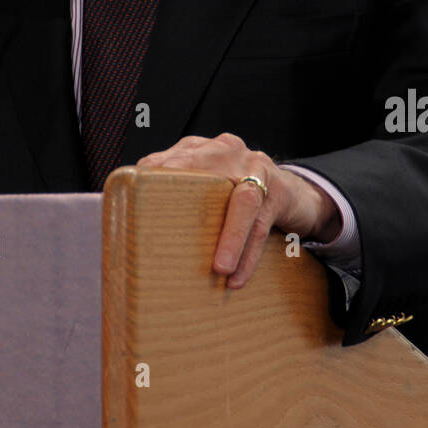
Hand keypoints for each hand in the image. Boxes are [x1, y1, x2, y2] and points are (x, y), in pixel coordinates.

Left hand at [136, 132, 340, 288]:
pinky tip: (236, 279)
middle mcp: (227, 151)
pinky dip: (248, 255)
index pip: (170, 162)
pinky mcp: (277, 193)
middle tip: (164, 241)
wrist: (296, 193)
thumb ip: (176, 194)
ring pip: (242, 202)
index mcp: (202, 148)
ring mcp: (256, 169)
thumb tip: (131, 221)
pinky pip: (262, 225)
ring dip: (231, 239)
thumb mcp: (207, 186)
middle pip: (202, 178)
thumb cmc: (237, 194)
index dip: (152, 182)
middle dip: (185, 206)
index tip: (134, 210)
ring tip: (219, 270)